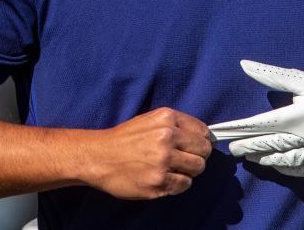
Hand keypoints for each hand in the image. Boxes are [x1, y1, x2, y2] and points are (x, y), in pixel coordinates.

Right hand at [85, 107, 211, 199]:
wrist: (99, 157)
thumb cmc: (125, 139)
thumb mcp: (151, 119)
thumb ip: (176, 125)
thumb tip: (203, 135)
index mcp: (167, 118)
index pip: (203, 131)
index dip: (202, 141)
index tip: (197, 147)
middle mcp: (167, 137)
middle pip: (204, 150)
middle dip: (199, 156)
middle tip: (188, 160)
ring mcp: (163, 160)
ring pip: (197, 167)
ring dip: (190, 171)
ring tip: (176, 170)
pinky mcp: (158, 181)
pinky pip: (184, 184)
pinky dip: (180, 184)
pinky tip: (167, 179)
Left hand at [209, 60, 303, 165]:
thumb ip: (278, 75)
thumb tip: (246, 65)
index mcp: (299, 116)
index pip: (259, 122)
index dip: (237, 127)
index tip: (219, 130)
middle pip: (269, 144)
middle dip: (248, 145)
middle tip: (229, 147)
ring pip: (285, 159)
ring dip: (265, 158)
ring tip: (249, 157)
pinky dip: (289, 169)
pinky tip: (279, 167)